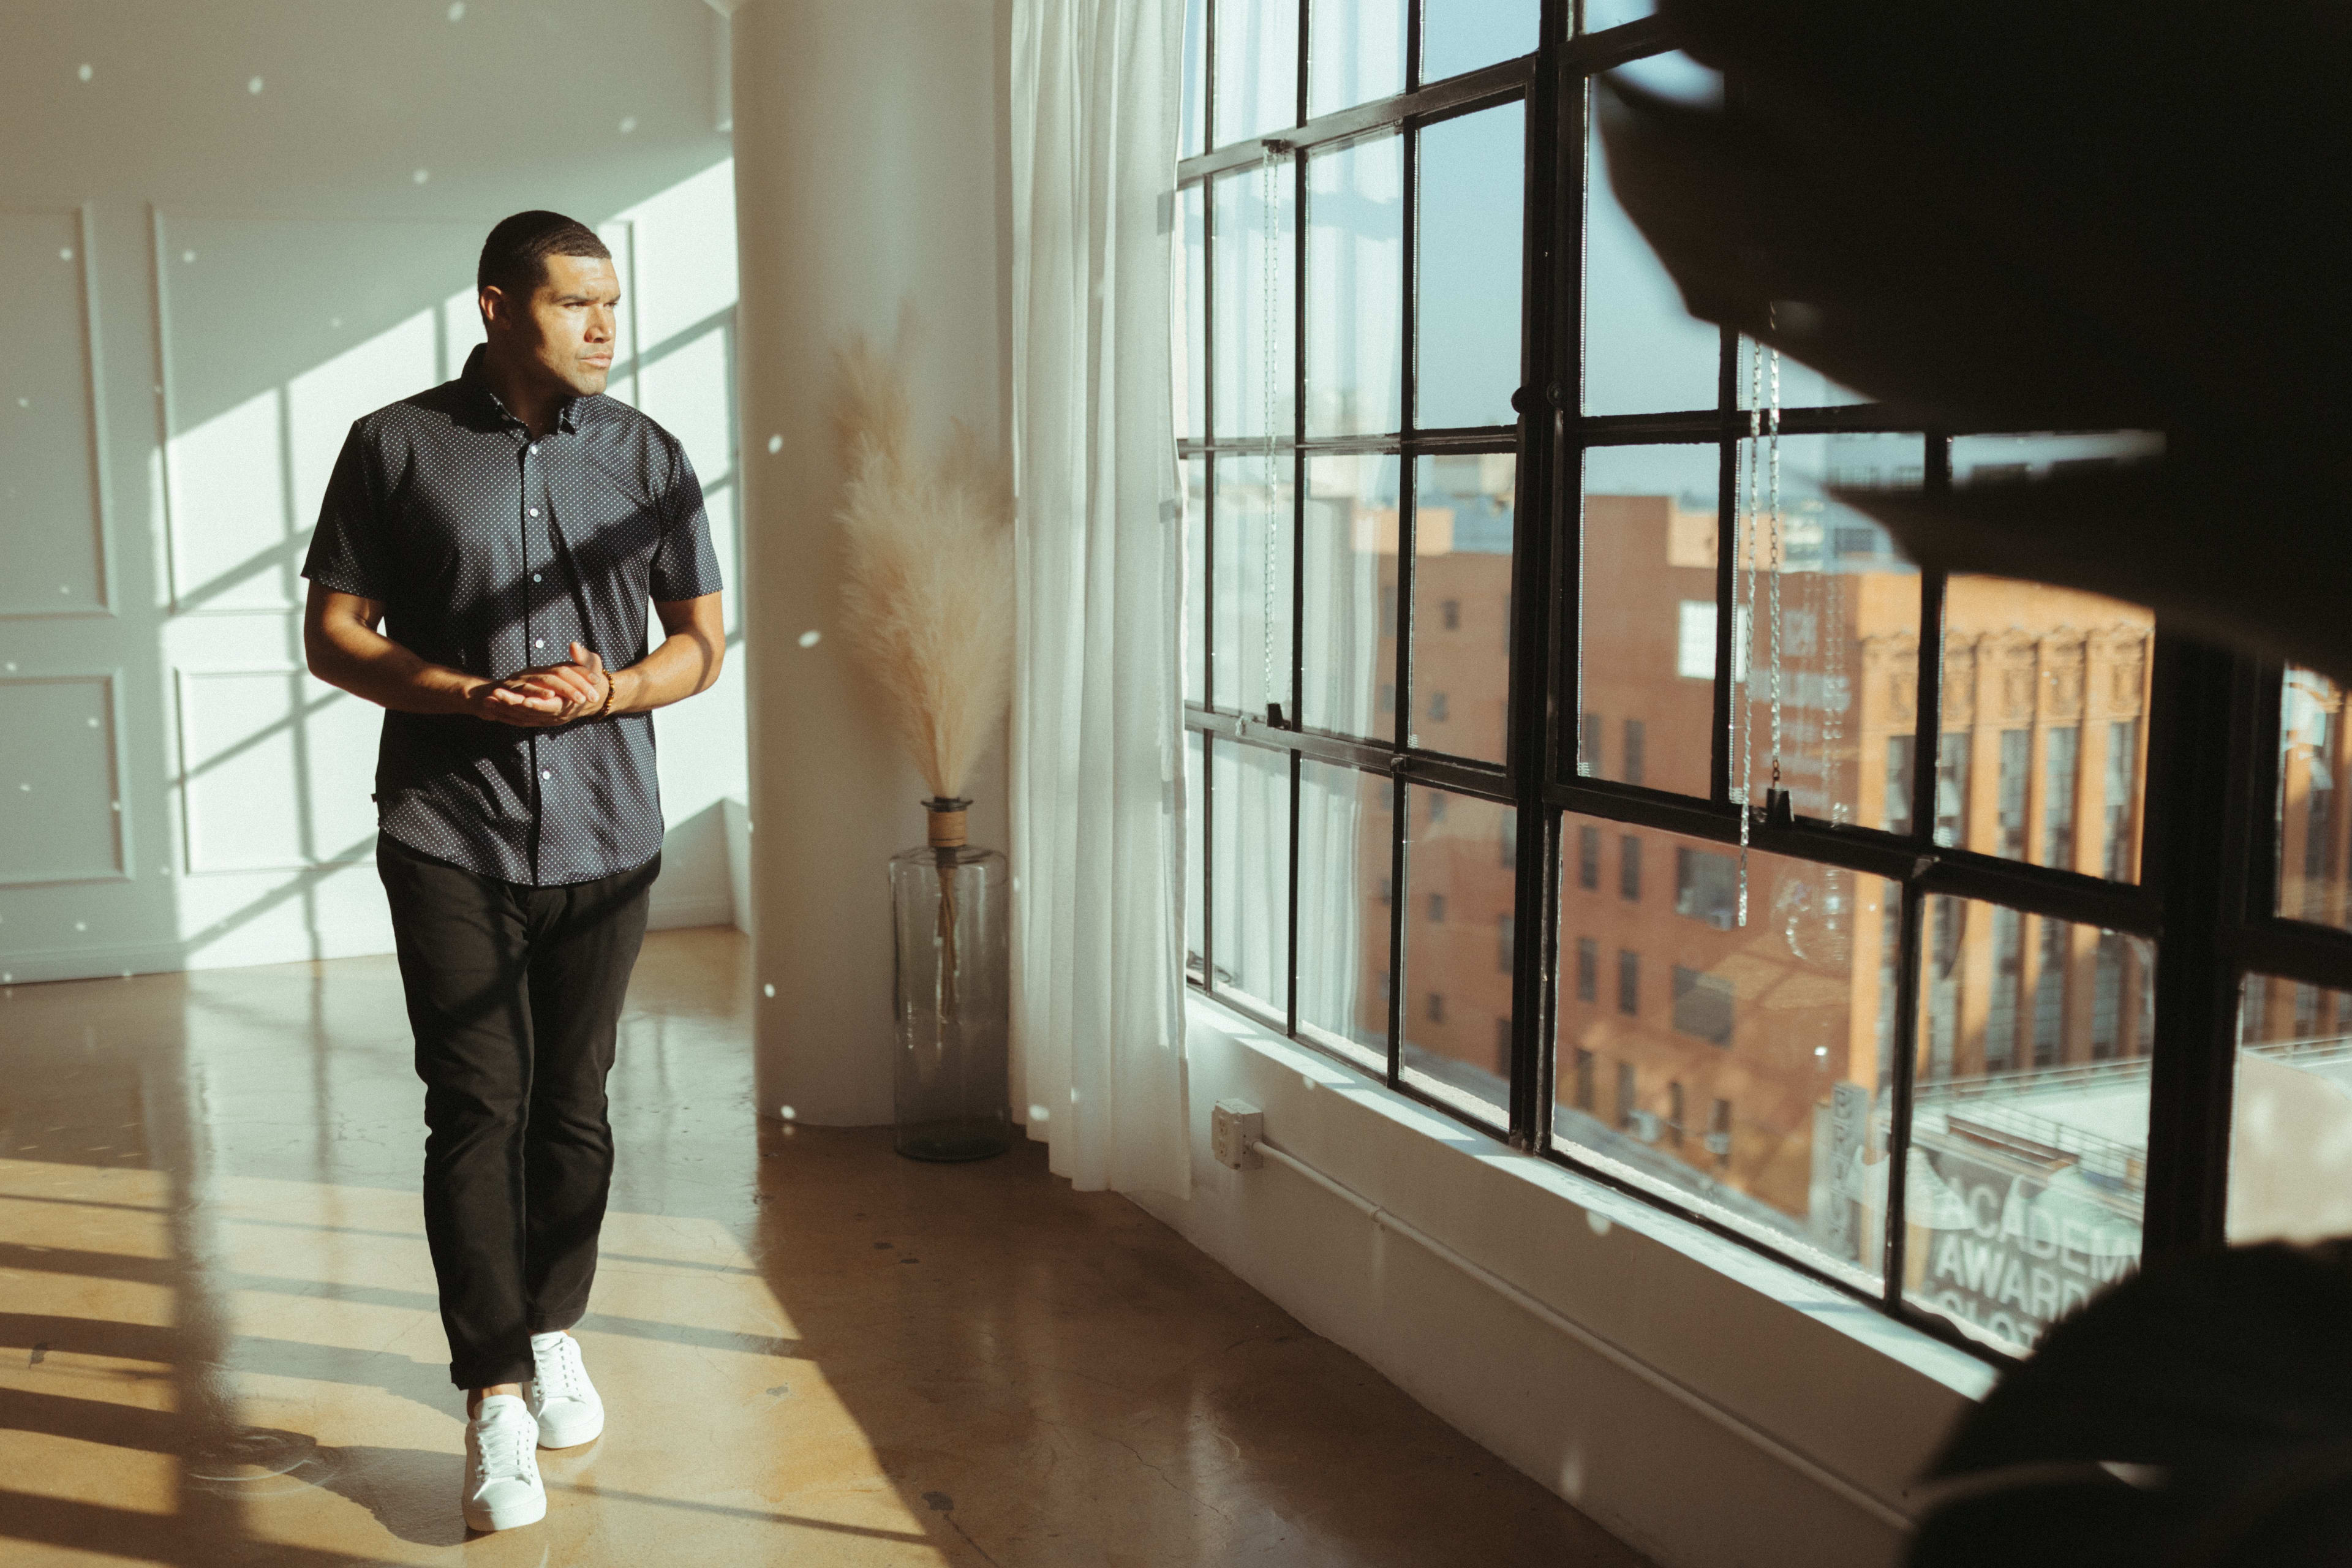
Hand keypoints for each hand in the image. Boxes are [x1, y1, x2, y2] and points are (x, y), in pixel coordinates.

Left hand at [494, 643, 612, 723]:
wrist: (595, 697)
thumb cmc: (593, 680)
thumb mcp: (592, 665)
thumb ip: (583, 657)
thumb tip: (574, 646)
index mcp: (569, 703)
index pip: (551, 706)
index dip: (537, 704)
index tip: (523, 700)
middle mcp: (556, 715)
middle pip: (531, 713)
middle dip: (512, 705)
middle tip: (495, 695)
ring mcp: (547, 718)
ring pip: (523, 717)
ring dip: (504, 710)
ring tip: (487, 700)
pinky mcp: (540, 718)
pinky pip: (520, 719)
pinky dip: (506, 715)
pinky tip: (491, 707)